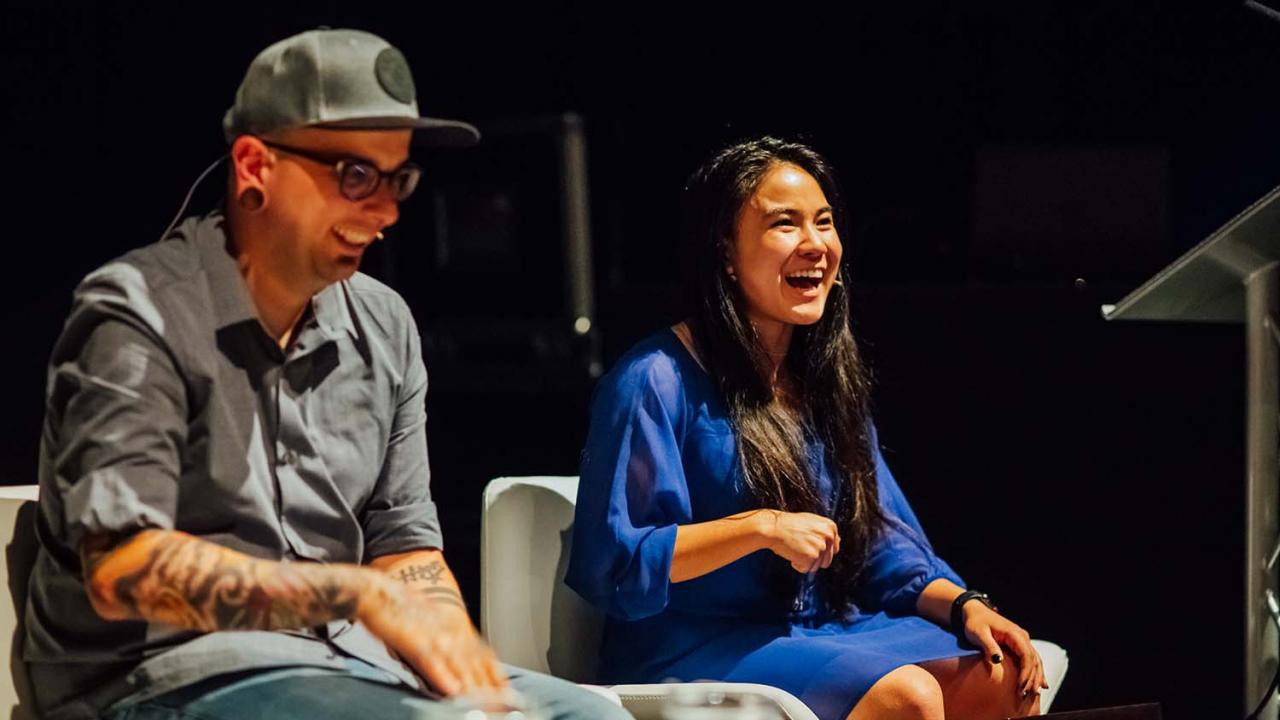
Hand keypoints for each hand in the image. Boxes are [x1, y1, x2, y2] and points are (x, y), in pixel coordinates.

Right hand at [358, 576, 507, 696]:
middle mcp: (451, 633)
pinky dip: (445, 679)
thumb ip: (446, 637)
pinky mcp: (416, 643)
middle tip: (504, 706)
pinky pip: (433, 664)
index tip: (508, 693)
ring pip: (461, 667)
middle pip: (477, 665)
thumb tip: (456, 655)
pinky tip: (454, 692)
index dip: (496, 675)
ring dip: (474, 689)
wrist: (379, 591)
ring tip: (486, 707)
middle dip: (491, 688)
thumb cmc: (401, 605)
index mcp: (455, 628)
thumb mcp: (432, 619)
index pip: (483, 655)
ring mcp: (436, 638)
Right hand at [760, 510, 839, 573]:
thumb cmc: (788, 524)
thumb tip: (838, 541)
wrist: (774, 527)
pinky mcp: (812, 557)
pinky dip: (797, 565)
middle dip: (812, 558)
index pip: (834, 549)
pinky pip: (806, 569)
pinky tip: (791, 552)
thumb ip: (825, 532)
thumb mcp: (811, 522)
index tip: (808, 545)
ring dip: (804, 561)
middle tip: (799, 547)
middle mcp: (829, 537)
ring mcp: (821, 547)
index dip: (819, 550)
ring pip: (816, 566)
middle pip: (826, 560)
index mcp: (830, 527)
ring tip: (795, 548)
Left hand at [961, 602, 1048, 698]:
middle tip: (1025, 694)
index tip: (1021, 686)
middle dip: (1031, 678)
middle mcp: (1022, 636)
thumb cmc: (975, 622)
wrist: (974, 611)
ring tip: (1034, 694)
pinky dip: (1036, 672)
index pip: (1026, 655)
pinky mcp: (1019, 644)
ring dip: (1036, 677)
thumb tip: (998, 660)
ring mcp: (1022, 640)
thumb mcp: (978, 633)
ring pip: (1035, 661)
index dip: (1026, 672)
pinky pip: (1031, 659)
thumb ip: (989, 646)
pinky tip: (1040, 684)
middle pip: (1033, 660)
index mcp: (1014, 633)